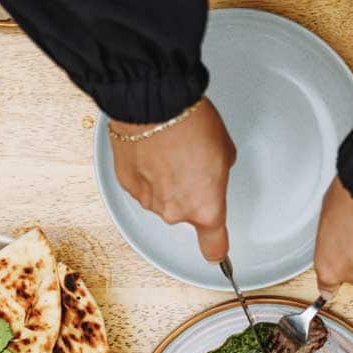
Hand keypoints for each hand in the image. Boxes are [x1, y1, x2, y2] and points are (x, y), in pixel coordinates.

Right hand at [110, 98, 236, 261]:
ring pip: (163, 199)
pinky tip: (151, 150)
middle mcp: (176, 213)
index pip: (214, 247)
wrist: (152, 103)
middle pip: (186, 214)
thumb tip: (209, 175)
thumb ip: (219, 176)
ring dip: (166, 181)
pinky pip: (143, 186)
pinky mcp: (127, 185)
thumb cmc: (190, 123)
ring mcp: (149, 201)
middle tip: (191, 162)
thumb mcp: (224, 151)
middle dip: (190, 193)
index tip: (218, 250)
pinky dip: (146, 172)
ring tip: (169, 150)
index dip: (218, 249)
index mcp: (206, 208)